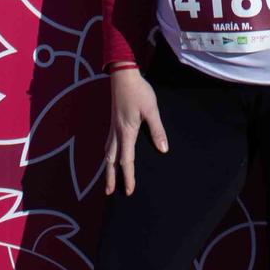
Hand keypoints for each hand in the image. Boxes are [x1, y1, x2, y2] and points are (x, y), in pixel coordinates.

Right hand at [103, 68, 167, 195]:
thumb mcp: (151, 110)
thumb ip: (157, 130)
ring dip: (107, 167)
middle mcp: (117, 132)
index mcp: (126, 132)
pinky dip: (107, 155)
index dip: (128, 177)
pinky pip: (108, 143)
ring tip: (107, 178)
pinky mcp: (113, 122)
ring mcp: (113, 127)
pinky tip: (109, 155)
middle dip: (110, 177)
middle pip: (111, 160)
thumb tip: (163, 149)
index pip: (126, 160)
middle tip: (109, 193)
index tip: (129, 191)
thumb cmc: (139, 92)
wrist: (123, 76)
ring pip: (107, 152)